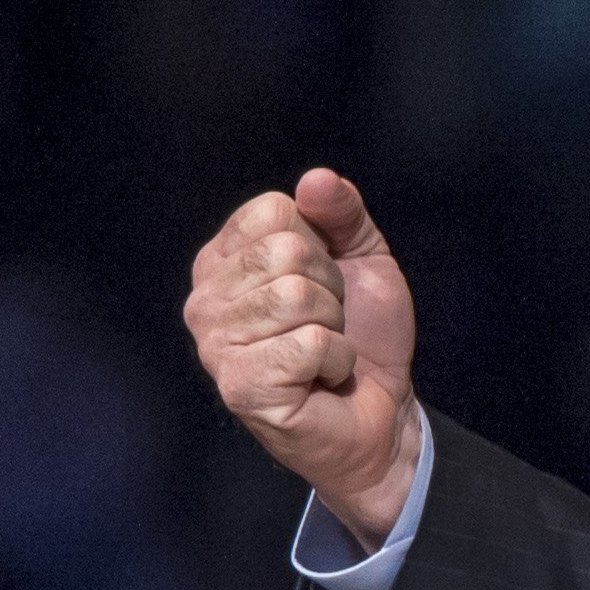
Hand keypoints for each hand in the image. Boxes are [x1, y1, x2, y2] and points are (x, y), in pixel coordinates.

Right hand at [185, 166, 419, 542]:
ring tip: (322, 352)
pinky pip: (309, 343)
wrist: (383, 411)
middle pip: (286, 250)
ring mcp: (215, 345)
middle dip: (331, 289)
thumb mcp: (362, 258)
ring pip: (297, 295)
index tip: (325, 284)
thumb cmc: (363, 337)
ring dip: (334, 326)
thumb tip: (316, 178)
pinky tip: (321, 379)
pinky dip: (336, 360)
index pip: (273, 210)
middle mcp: (205, 299)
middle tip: (327, 324)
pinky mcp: (239, 386)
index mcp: (224, 260)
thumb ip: (341, 212)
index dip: (321, 245)